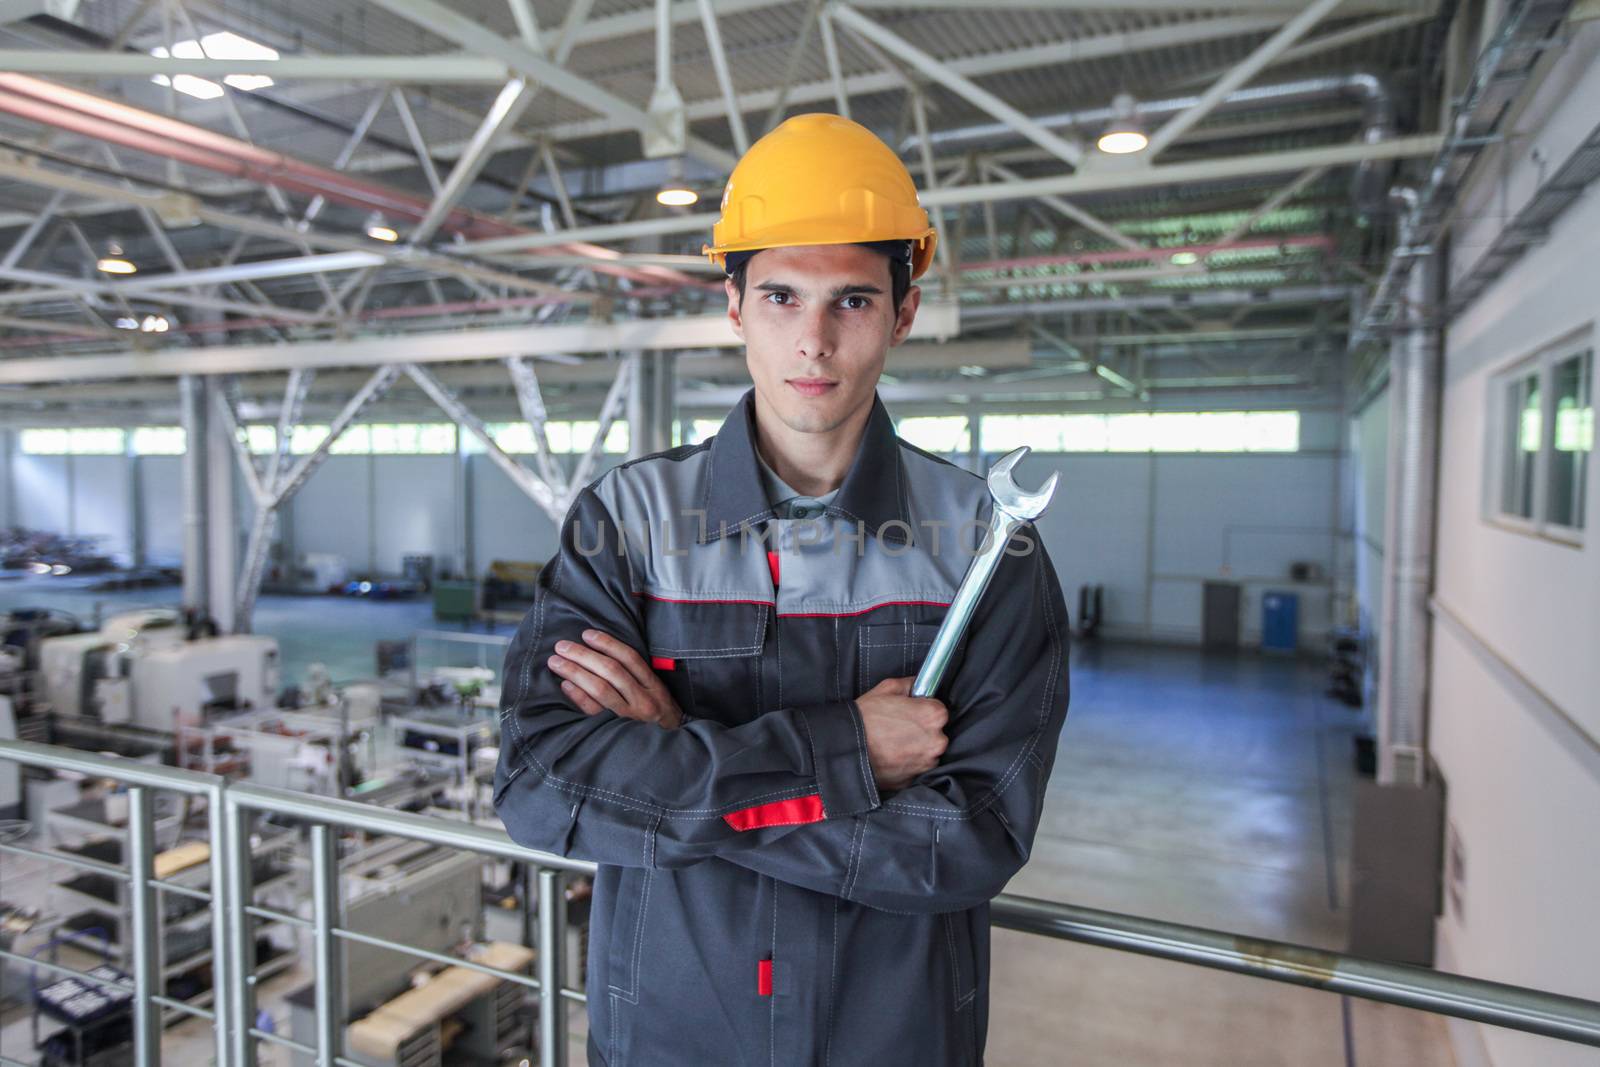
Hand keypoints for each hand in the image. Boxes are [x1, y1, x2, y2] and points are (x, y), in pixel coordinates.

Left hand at [548, 629, 683, 728]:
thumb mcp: (657, 693)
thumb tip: (603, 654)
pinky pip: (594, 711)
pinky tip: (565, 685)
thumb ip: (638, 676)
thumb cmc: (658, 717)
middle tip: (562, 646)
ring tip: (556, 662)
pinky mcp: (615, 732)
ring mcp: (629, 717)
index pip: (630, 658)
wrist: (668, 750)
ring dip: (575, 672)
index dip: (607, 643)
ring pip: (600, 688)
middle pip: (611, 670)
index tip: (587, 634)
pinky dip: (579, 696)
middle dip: (584, 655)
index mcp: (654, 687)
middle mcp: (643, 700)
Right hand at [854, 676, 947, 791]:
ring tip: (893, 743)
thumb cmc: (865, 718)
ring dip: (916, 748)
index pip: (939, 710)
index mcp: (933, 715)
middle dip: (921, 730)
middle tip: (899, 727)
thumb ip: (910, 685)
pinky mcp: (916, 778)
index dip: (923, 710)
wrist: (847, 748)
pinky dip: (908, 763)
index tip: (911, 712)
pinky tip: (892, 755)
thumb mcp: (886, 688)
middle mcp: (936, 741)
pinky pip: (917, 768)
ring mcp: (927, 762)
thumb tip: (918, 685)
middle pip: (936, 733)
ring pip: (927, 752)